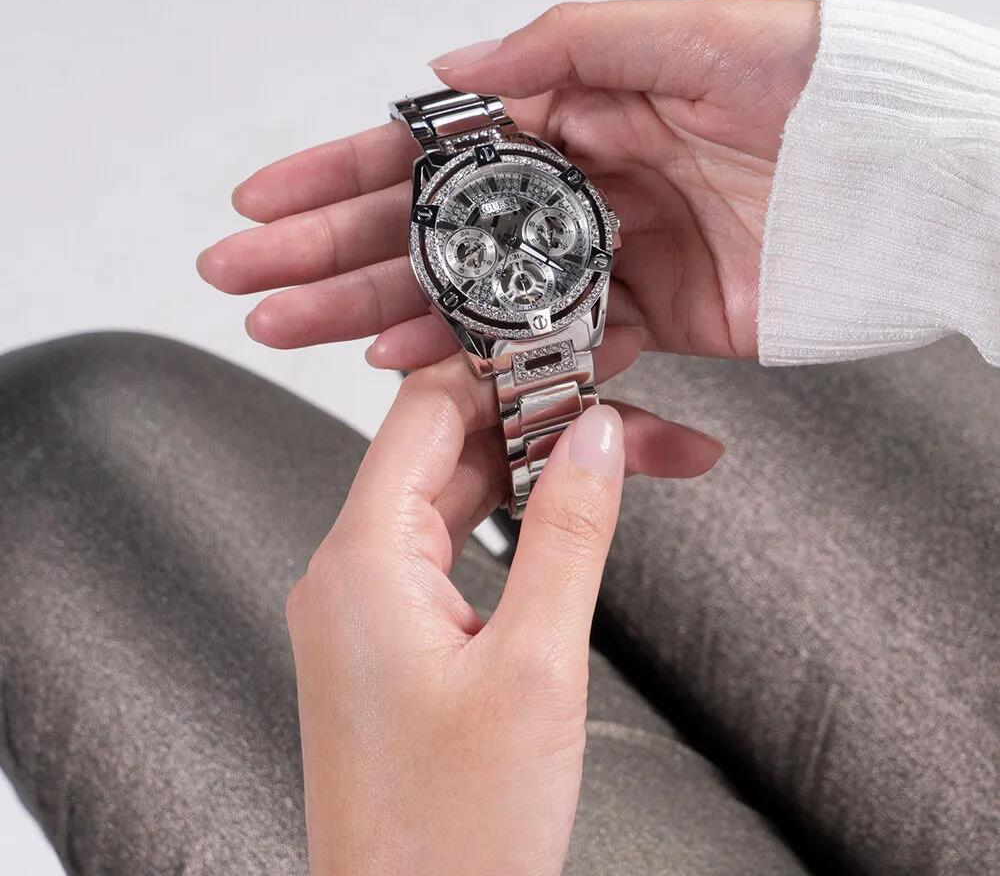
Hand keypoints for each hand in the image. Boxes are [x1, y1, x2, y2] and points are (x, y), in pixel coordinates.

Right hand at [197, 0, 818, 361]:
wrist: (909, 187)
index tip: (264, 199)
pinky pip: (541, 347)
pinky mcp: (643, 321)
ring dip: (373, 313)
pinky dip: (473, 359)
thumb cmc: (820, 94)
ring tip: (291, 328)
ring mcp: (601, 259)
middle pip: (426, 227)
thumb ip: (565, 47)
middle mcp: (573, 186)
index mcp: (574, 110)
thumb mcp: (690, 35)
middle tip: (245, 280)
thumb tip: (451, 70)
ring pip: (465, 295)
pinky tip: (404, 365)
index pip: (430, 147)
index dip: (338, 172)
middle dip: (326, 252)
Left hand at [285, 355, 720, 875]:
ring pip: (458, 499)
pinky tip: (571, 518)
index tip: (573, 354)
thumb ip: (568, 533)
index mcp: (362, 559)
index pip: (426, 410)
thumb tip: (594, 439)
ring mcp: (370, 607)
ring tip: (629, 462)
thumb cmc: (454, 836)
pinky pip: (454, 549)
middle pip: (450, 451)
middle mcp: (351, 571)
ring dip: (539, 476)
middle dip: (546, 427)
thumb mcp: (536, 666)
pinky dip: (516, 526)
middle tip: (636, 421)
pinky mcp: (395, 640)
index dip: (502, 370)